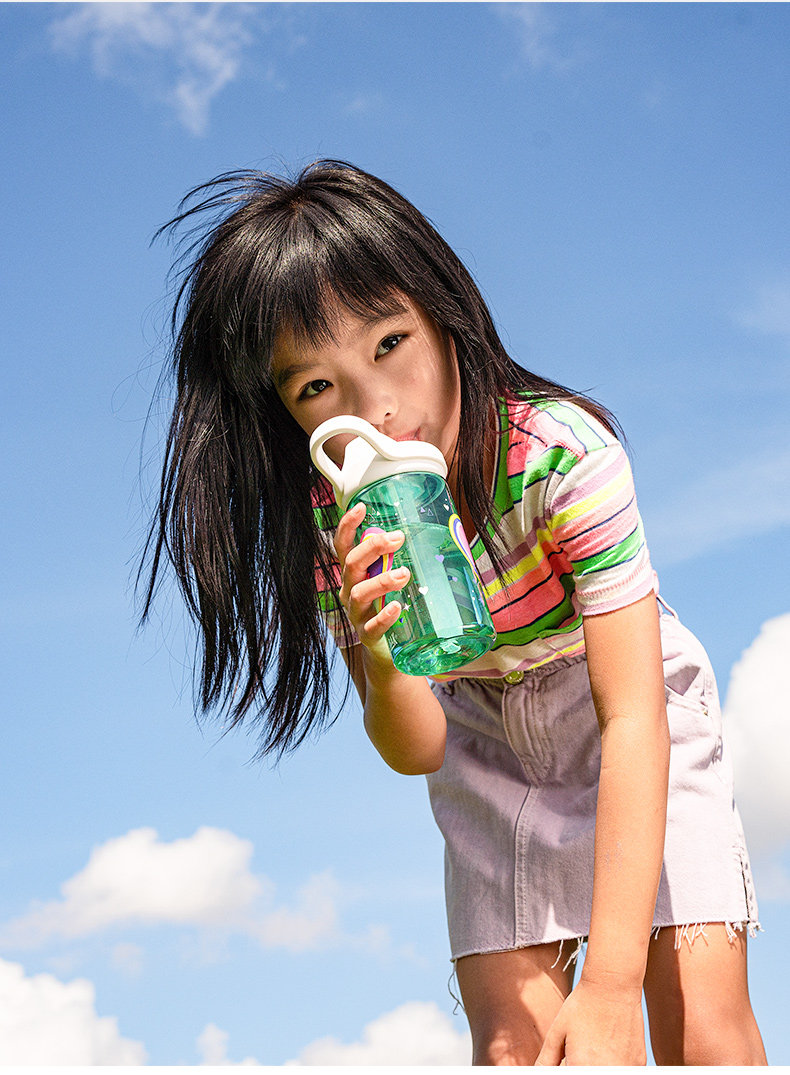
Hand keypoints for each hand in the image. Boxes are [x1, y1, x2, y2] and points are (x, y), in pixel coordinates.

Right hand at [334, 502, 409, 665]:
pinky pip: (371, 626)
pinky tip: (395, 607)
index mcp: (355, 574)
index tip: (362, 506)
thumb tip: (443, 533)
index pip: (343, 546)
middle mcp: (350, 591)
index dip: (348, 525)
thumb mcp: (394, 582)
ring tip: (404, 575)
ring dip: (381, 580)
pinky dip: (383, 616)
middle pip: (351, 564)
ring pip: (359, 593)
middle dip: (372, 548)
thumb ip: (404, 561)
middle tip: (398, 538)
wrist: (388, 654)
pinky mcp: (367, 637)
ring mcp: (357, 615)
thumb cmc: (395, 608)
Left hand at [535, 978, 645, 1065]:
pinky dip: (614, 1065)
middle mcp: (605, 1072)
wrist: (612, 986)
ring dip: (598, 1066)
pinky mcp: (639, 1064)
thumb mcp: (557, 1032)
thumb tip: (539, 1072)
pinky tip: (609, 1046)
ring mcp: (625, 1070)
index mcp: (581, 1067)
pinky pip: (623, 1071)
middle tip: (581, 1049)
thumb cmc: (582, 1006)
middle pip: (587, 1074)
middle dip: (581, 1066)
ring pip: (605, 1074)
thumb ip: (547, 1060)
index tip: (569, 1057)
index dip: (568, 1066)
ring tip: (595, 1046)